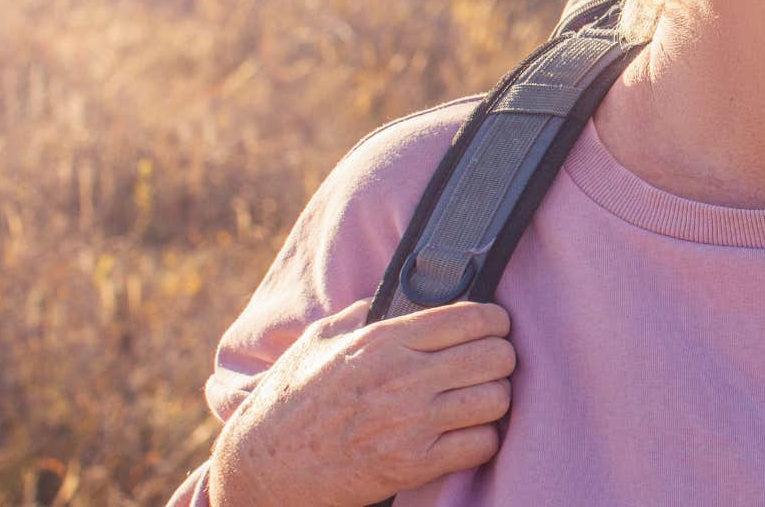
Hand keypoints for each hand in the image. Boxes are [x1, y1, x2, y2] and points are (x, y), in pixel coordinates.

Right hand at [209, 299, 515, 506]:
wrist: (263, 467)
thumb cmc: (289, 401)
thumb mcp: (317, 342)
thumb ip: (359, 314)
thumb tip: (387, 296)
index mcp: (383, 340)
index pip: (471, 317)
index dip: (496, 320)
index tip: (496, 327)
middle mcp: (402, 377)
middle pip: (494, 356)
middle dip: (501, 358)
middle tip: (492, 364)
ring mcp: (410, 423)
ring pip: (496, 400)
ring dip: (495, 399)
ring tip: (481, 399)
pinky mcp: (412, 465)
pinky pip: (481, 444)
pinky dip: (482, 439)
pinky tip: (467, 434)